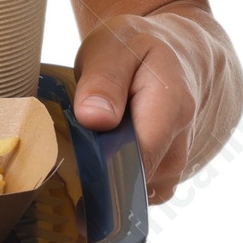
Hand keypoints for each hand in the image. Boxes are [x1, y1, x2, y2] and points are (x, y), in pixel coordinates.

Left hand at [71, 8, 217, 204]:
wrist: (173, 55)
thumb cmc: (137, 48)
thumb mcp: (114, 47)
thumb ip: (104, 80)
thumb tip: (93, 119)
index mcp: (171, 107)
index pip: (139, 156)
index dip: (101, 167)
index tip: (68, 165)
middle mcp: (180, 144)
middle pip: (134, 181)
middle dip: (96, 178)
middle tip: (62, 158)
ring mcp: (174, 165)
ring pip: (134, 194)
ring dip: (102, 184)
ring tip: (76, 155)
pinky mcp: (163, 176)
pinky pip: (135, 195)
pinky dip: (112, 188)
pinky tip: (91, 166)